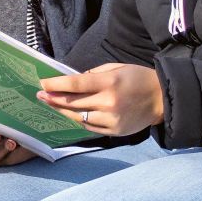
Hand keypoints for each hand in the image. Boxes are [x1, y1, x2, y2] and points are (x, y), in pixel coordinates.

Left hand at [37, 63, 163, 136]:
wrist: (161, 99)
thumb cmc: (137, 79)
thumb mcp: (117, 68)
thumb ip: (94, 75)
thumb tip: (73, 82)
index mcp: (110, 83)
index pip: (76, 84)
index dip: (56, 84)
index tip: (42, 83)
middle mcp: (109, 103)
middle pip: (73, 102)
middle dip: (53, 98)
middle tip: (39, 95)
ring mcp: (111, 120)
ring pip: (78, 117)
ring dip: (62, 110)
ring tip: (51, 104)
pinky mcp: (114, 132)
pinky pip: (89, 126)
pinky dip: (79, 119)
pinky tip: (71, 114)